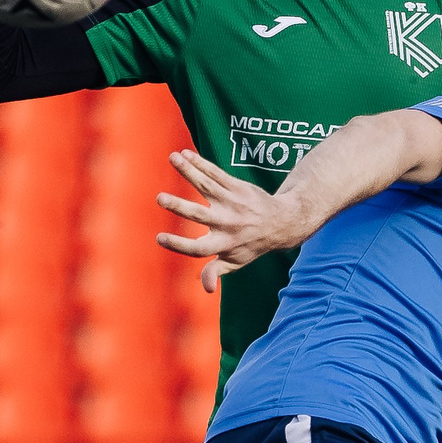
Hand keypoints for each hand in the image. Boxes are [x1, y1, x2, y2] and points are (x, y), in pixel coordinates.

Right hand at [156, 151, 315, 292]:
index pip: (198, 248)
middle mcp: (227, 223)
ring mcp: (232, 203)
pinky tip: (186, 154)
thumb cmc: (253, 244)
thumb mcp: (237, 261)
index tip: (159, 238)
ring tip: (172, 158)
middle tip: (160, 198)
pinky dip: (201, 163)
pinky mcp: (237, 187)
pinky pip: (217, 174)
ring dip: (189, 171)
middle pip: (200, 215)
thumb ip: (217, 271)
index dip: (179, 245)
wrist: (282, 222)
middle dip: (179, 207)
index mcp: (224, 244)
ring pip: (207, 186)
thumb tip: (206, 288)